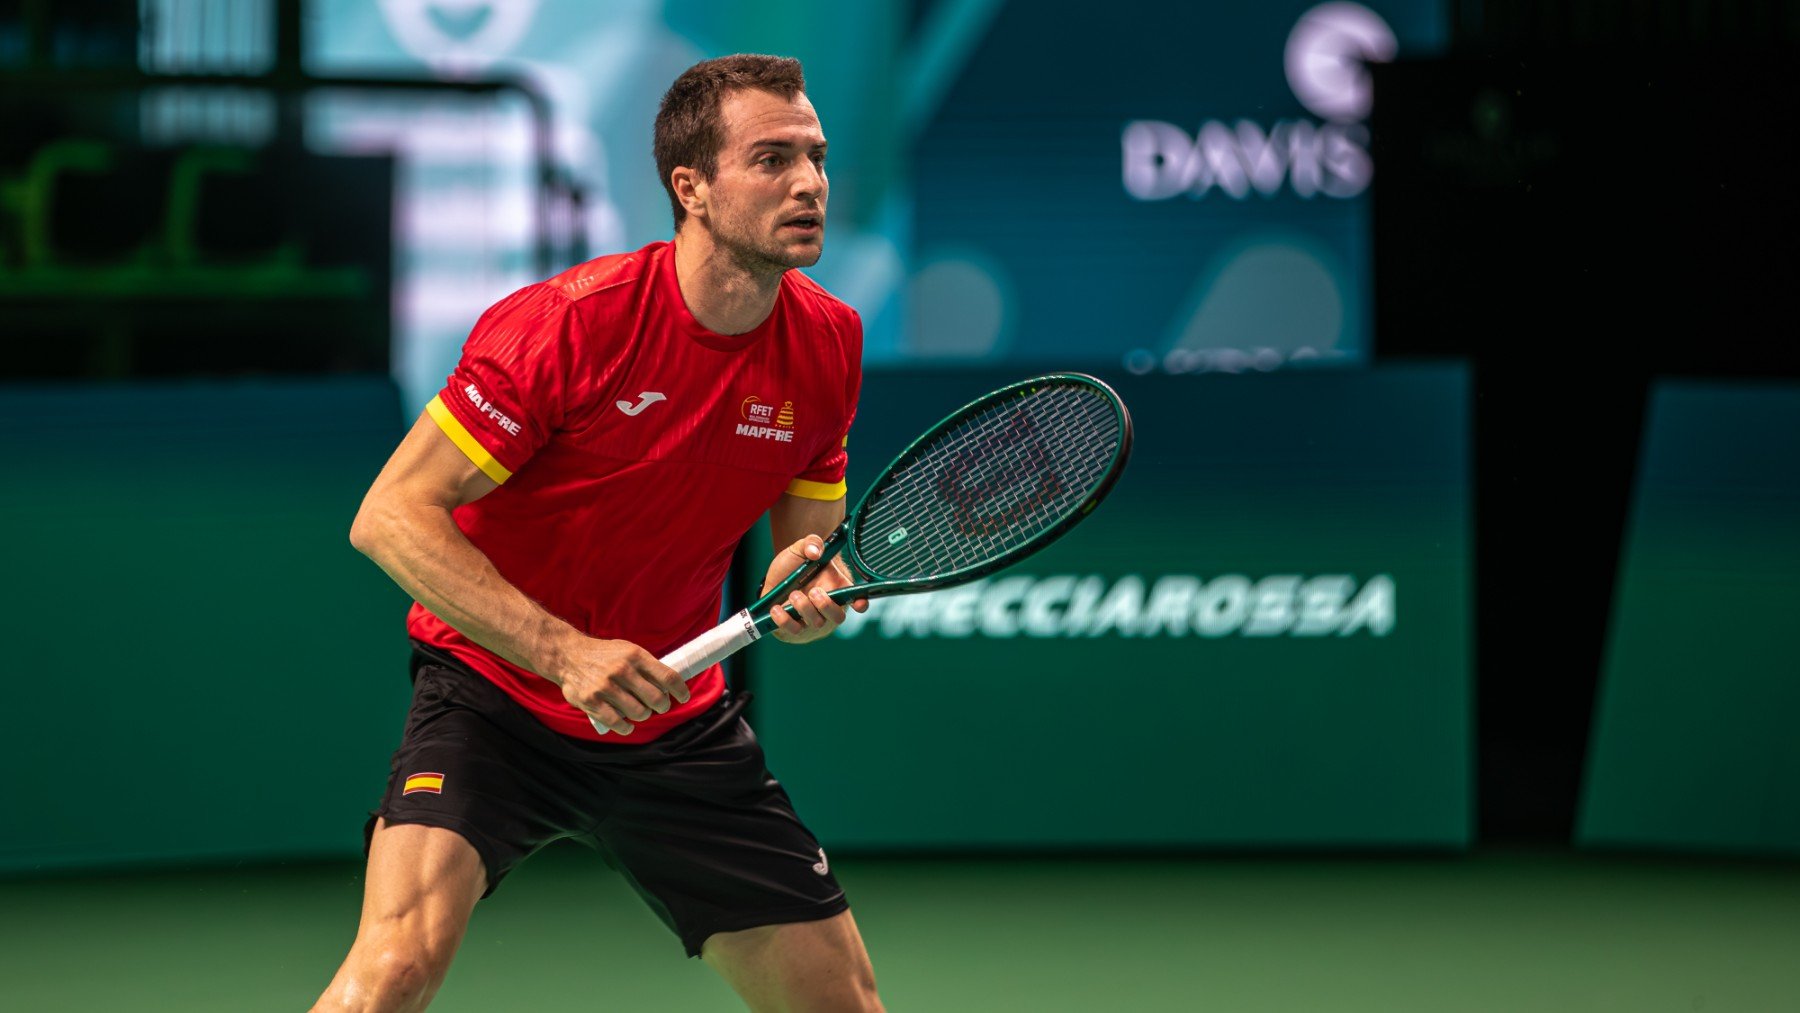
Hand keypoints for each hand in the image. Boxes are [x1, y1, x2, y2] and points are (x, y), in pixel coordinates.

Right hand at [546, 635, 688, 734]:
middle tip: (659, 707)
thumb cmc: (603, 655)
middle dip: (662, 706)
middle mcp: (622, 670)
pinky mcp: (592, 702)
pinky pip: (617, 723)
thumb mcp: (627, 650)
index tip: (684, 697)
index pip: (668, 676)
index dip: (680, 690)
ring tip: (640, 712)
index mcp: (635, 656)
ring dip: (643, 716)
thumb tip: (671, 684)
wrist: (568, 656)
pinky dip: (626, 728)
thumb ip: (647, 666)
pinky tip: (627, 725)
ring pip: (639, 713)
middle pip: (656, 698)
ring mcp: (606, 687)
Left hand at [762, 535, 868, 644]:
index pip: (856, 599)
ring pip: (817, 623)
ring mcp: (811, 621)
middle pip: (838, 617)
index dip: (861, 603)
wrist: (774, 578)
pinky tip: (776, 608)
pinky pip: (793, 631)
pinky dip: (784, 620)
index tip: (859, 604)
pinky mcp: (793, 629)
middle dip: (826, 606)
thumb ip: (811, 542)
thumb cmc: (794, 565)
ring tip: (793, 594)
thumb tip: (815, 551)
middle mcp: (827, 608)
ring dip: (805, 609)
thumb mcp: (800, 549)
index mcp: (837, 588)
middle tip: (814, 591)